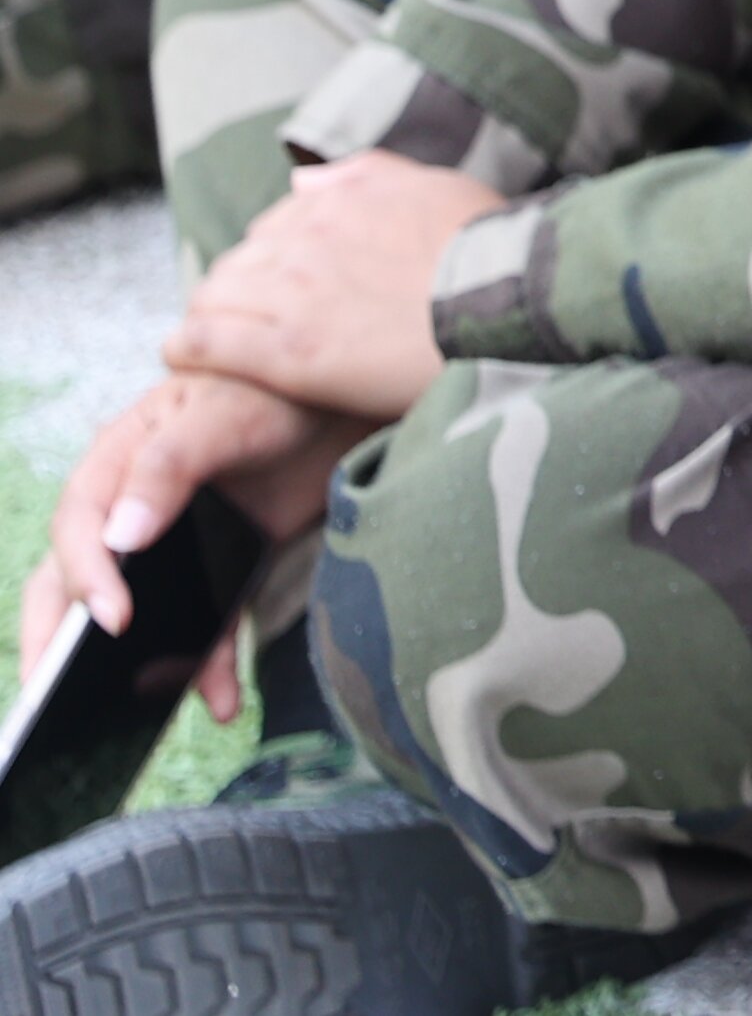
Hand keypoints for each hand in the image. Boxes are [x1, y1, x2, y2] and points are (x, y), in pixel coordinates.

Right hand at [24, 373, 368, 723]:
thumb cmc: (273, 385)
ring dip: (138, 670)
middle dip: (56, 640)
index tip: (111, 617)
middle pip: (73, 582)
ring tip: (134, 723)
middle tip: (51, 697)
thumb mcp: (224, 411)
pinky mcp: (220, 567)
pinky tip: (223, 702)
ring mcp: (173, 544)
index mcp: (117, 463)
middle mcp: (132, 508)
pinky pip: (201, 625)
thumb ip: (169, 464)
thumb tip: (121, 537)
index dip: (86, 575)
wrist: (343, 394)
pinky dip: (207, 667)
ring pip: (136, 617)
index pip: (79, 527)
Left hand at [161, 152, 504, 428]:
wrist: (510, 311)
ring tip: (206, 337)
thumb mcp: (439, 188)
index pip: (276, 224)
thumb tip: (302, 182)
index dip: (271, 256)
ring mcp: (295, 296)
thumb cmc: (488, 252)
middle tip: (241, 316)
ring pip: (214, 297)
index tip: (278, 282)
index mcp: (343, 200)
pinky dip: (187, 346)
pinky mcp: (290, 353)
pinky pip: (209, 343)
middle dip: (233, 287)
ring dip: (206, 314)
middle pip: (240, 259)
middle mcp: (309, 240)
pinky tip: (180, 355)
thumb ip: (367, 175)